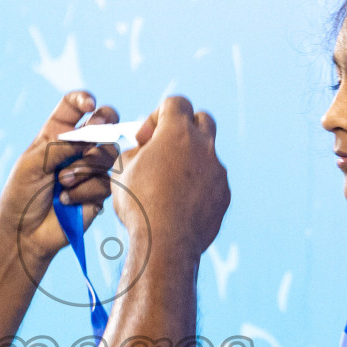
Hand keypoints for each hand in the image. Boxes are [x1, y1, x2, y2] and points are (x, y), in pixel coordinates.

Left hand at [0, 90, 119, 261]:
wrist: (25, 232)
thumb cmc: (22, 194)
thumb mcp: (31, 164)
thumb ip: (59, 147)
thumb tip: (89, 139)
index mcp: (57, 134)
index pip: (74, 106)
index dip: (84, 99)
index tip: (89, 104)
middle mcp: (78, 148)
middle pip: (105, 122)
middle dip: (105, 122)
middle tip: (93, 132)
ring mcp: (91, 169)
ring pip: (108, 153)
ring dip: (85, 166)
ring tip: (63, 182)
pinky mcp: (99, 192)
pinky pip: (105, 182)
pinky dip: (84, 190)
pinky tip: (66, 200)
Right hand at [115, 96, 229, 257]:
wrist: (165, 244)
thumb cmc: (139, 204)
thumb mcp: (122, 170)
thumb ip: (136, 150)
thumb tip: (143, 150)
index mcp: (177, 132)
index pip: (176, 102)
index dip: (158, 116)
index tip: (146, 138)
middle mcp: (204, 146)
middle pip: (202, 119)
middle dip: (184, 128)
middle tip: (165, 149)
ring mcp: (217, 170)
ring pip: (207, 154)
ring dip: (190, 160)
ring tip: (169, 184)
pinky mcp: (224, 193)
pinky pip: (212, 181)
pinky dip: (198, 186)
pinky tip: (180, 204)